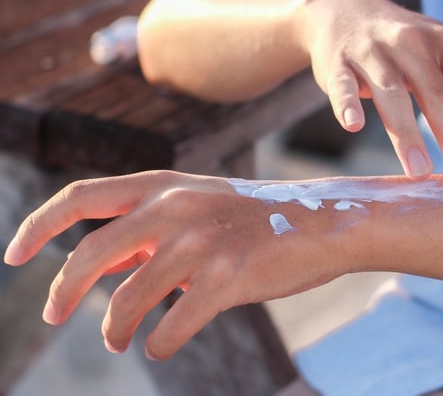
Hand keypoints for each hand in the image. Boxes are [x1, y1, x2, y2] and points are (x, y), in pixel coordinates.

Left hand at [2, 171, 345, 359]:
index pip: (80, 197)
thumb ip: (148, 228)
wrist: (324, 223)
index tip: (15, 256)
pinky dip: (158, 343)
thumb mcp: (198, 207)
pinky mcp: (227, 277)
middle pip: (90, 253)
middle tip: (55, 316)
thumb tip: (97, 268)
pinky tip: (160, 344)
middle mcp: (175, 207)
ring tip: (122, 339)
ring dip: (115, 329)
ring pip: (127, 299)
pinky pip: (171, 325)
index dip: (39, 226)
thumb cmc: (257, 220)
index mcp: (164, 184)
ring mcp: (201, 241)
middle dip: (62, 291)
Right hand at [301, 0, 442, 194]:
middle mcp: (413, 44)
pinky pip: (341, 84)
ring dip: (406, 133)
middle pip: (439, 98)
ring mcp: (373, 51)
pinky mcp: (336, 62)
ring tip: (421, 173)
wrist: (345, 12)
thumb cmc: (407, 44)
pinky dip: (347, 102)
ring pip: (391, 93)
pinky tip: (354, 125)